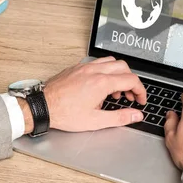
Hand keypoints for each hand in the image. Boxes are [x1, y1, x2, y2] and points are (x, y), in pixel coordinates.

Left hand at [21, 57, 146, 132]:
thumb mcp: (95, 121)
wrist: (43, 106)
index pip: (131, 80)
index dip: (140, 91)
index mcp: (101, 83)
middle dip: (131, 81)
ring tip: (114, 92)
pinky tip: (99, 86)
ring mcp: (84, 67)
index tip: (140, 100)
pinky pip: (97, 63)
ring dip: (118, 74)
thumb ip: (119, 117)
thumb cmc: (64, 113)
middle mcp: (94, 71)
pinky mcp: (76, 68)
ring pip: (110, 62)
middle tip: (129, 96)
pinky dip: (105, 71)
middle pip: (123, 67)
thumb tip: (136, 115)